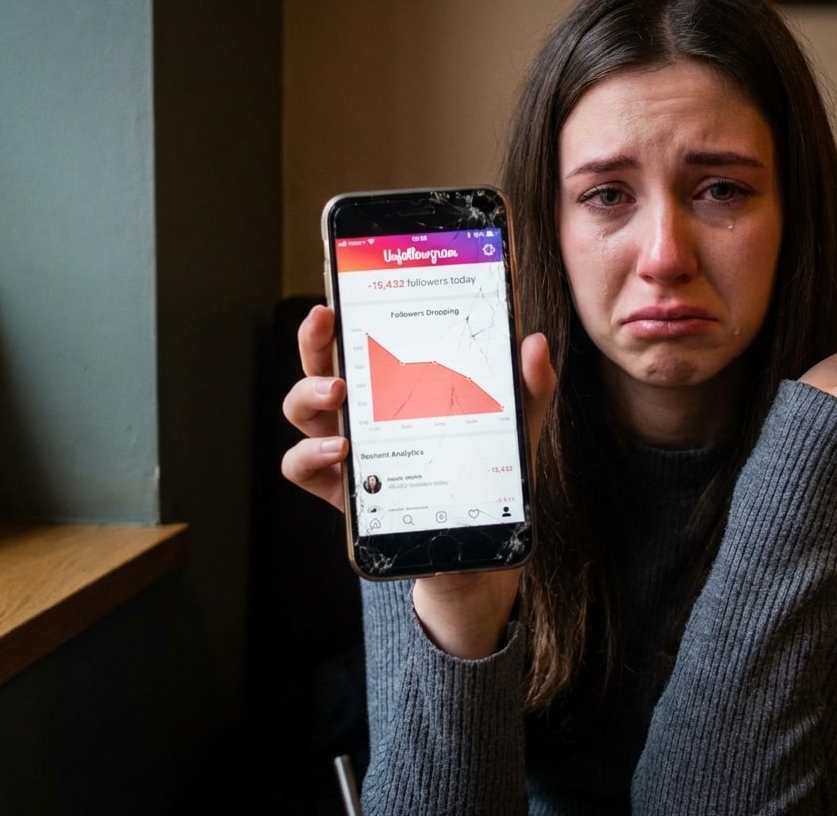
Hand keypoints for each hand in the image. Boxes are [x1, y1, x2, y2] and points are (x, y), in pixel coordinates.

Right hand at [280, 304, 557, 659]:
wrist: (477, 538)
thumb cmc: (484, 466)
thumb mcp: (514, 420)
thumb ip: (529, 383)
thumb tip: (536, 343)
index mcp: (394, 384)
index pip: (358, 340)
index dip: (340, 316)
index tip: (337, 297)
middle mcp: (361, 410)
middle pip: (319, 364)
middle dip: (313, 339)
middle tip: (326, 324)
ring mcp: (346, 448)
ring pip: (300, 410)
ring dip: (308, 394)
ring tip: (337, 392)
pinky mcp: (340, 489)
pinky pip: (299, 466)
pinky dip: (307, 455)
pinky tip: (337, 452)